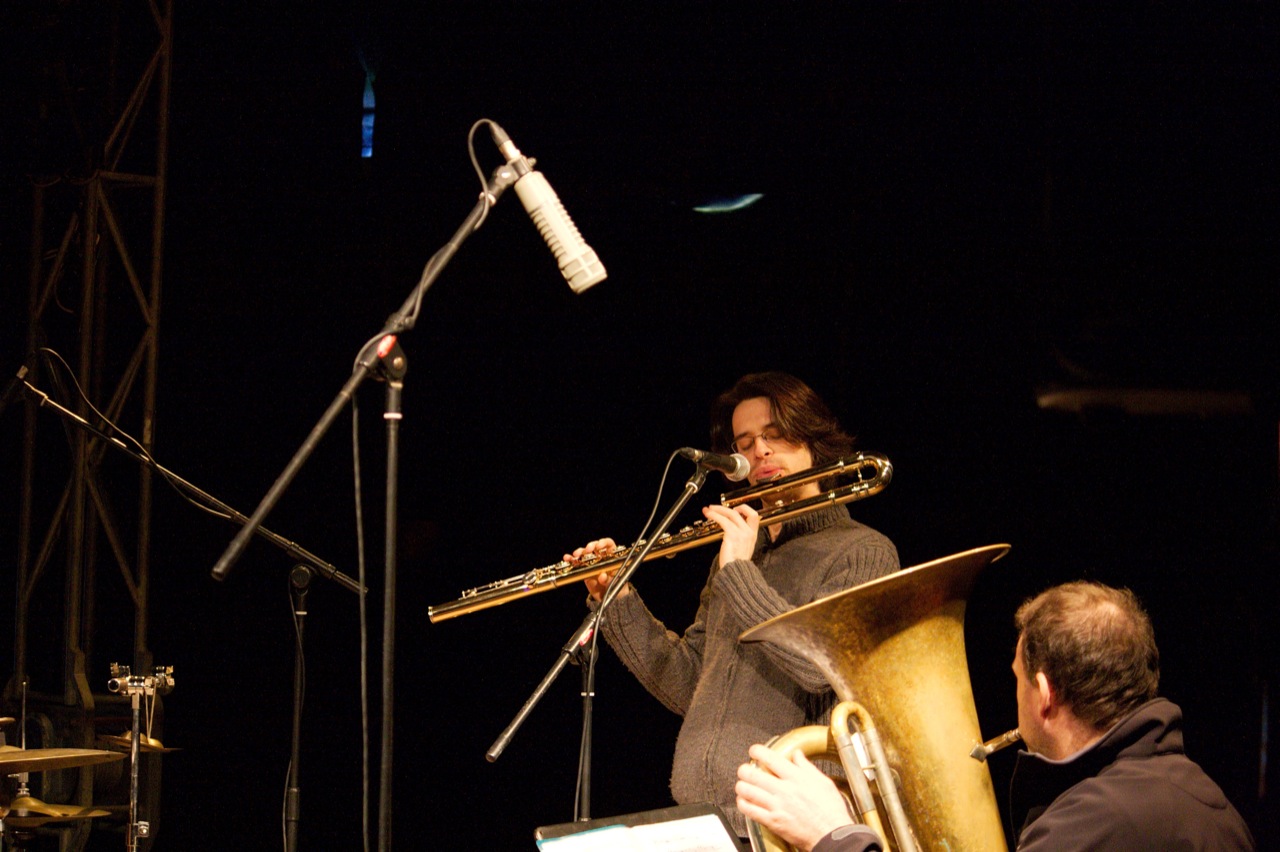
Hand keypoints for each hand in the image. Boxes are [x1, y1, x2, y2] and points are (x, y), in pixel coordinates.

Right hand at [564, 538, 625, 601]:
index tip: (599, 546)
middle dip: (590, 546)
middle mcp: (601, 557)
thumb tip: (602, 575)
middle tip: (587, 550)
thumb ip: (609, 579)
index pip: (608, 544)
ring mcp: (592, 563)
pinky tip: (567, 558)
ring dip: (580, 552)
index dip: (604, 543)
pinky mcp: (584, 570)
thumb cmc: (617, 587)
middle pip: (595, 546)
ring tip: (576, 555)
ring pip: (585, 553)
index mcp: (612, 557)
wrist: (608, 597)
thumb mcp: (616, 583)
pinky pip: (577, 563)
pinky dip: (571, 560)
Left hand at [702, 502, 759, 565]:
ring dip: (717, 510)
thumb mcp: (742, 550)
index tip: (735, 508)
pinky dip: (714, 515)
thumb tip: (729, 531)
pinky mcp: (733, 534)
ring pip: (730, 514)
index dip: (744, 509)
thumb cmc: (736, 565)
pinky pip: (723, 520)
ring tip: (708, 510)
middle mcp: (749, 533)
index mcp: (753, 536)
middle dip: (725, 508)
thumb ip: (739, 539)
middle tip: (716, 507)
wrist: (736, 573)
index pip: (754, 516)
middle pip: (740, 512)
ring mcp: (742, 533)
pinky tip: (709, 515)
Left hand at [735, 744, 855, 851]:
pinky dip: (743, 804)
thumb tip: (797, 754)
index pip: (771, 758)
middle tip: (744, 769)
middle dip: (744, 769)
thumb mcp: (823, 782)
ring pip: (747, 791)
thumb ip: (807, 767)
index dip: (757, 751)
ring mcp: (777, 806)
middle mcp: (784, 790)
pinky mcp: (773, 822)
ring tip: (742, 784)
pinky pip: (750, 810)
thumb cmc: (830, 810)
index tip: (754, 750)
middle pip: (753, 774)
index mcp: (796, 778)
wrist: (832, 835)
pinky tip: (744, 801)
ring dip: (741, 786)